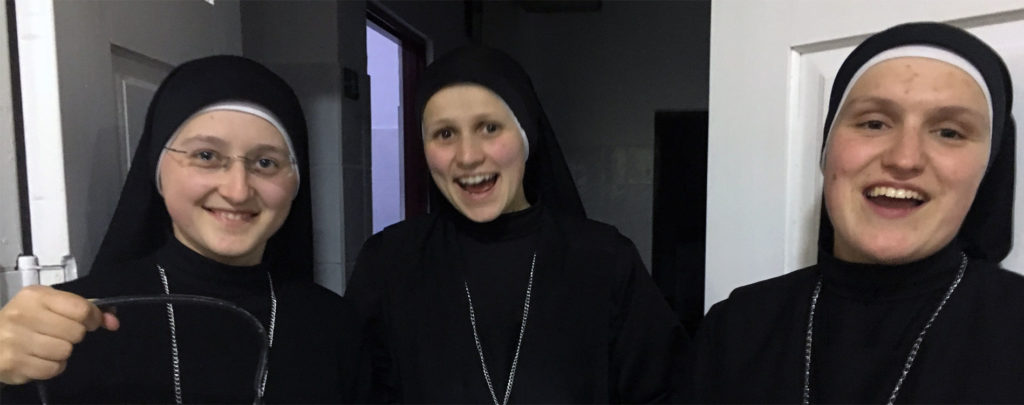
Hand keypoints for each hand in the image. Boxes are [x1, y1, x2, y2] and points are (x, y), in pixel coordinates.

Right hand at [0, 286, 118, 384]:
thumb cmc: (25, 319)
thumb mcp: (51, 305)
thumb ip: (85, 309)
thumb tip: (114, 321)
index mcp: (36, 296)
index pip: (81, 309)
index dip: (93, 318)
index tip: (90, 322)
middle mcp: (23, 315)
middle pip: (75, 332)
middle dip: (73, 336)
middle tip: (58, 334)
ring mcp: (15, 340)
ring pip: (65, 352)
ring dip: (61, 353)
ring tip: (46, 346)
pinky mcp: (13, 363)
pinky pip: (52, 369)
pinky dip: (52, 367)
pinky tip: (39, 358)